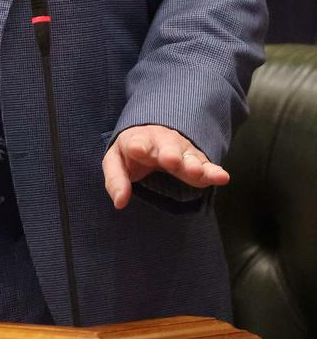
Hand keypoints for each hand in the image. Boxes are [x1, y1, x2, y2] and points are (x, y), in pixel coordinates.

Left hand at [102, 124, 229, 209]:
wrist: (153, 135)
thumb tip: (120, 202)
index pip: (137, 142)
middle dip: (169, 154)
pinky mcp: (195, 160)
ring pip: (188, 157)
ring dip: (192, 164)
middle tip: (171, 160)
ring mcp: (180, 151)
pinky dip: (213, 171)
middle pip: (166, 148)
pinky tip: (222, 177)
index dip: (138, 146)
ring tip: (196, 172)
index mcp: (138, 141)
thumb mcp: (116, 162)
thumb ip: (115, 180)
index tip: (137, 148)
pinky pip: (205, 166)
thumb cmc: (132, 153)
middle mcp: (161, 144)